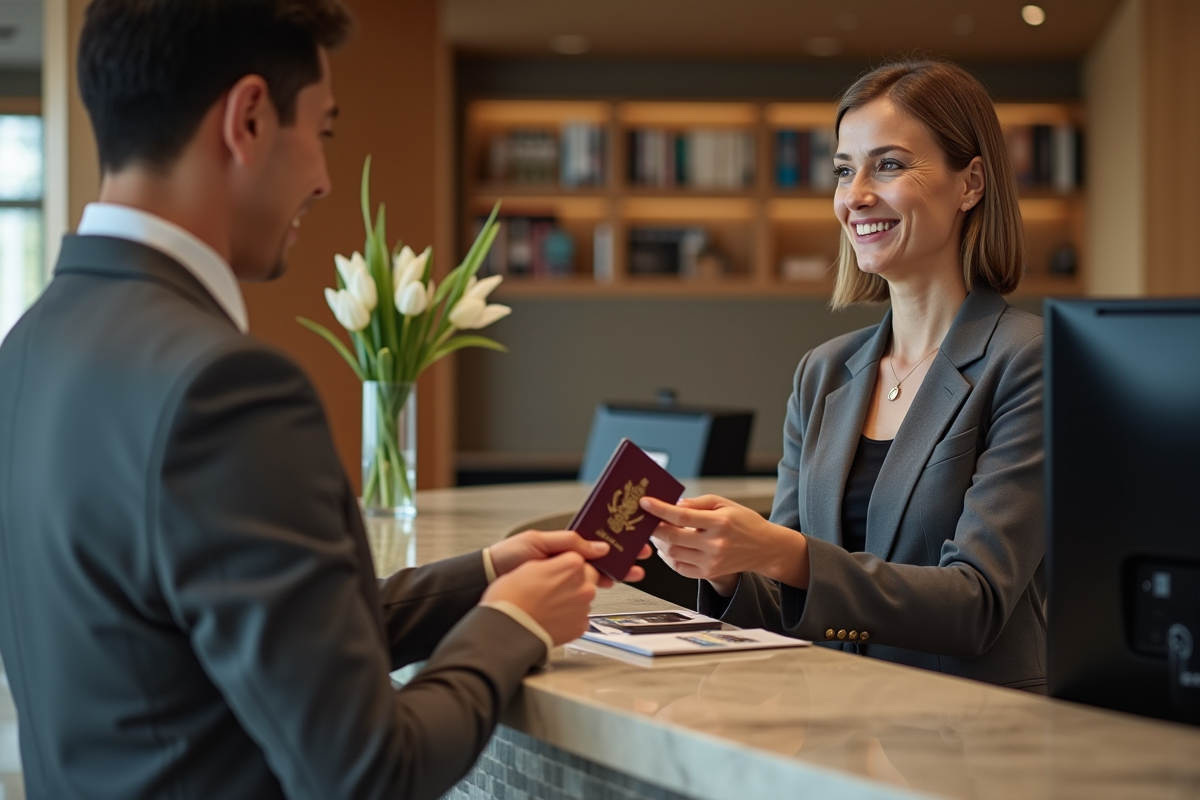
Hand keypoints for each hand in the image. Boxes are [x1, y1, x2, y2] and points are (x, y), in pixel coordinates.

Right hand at [481, 552, 599, 644]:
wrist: (508, 629)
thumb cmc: (511, 598)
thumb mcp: (528, 566)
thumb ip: (552, 562)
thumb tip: (559, 563)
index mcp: (571, 565)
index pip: (579, 558)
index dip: (566, 564)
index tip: (557, 569)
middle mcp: (584, 585)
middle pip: (587, 577)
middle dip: (575, 579)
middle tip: (554, 586)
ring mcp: (583, 608)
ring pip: (584, 598)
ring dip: (572, 598)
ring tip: (549, 604)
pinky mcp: (580, 627)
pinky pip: (579, 617)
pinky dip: (569, 617)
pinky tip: (552, 617)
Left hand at [489, 529, 652, 586]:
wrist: (489, 579)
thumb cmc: (508, 556)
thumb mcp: (538, 541)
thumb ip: (570, 542)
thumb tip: (600, 546)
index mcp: (564, 542)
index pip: (595, 538)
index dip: (616, 537)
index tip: (633, 537)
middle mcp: (568, 557)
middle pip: (603, 555)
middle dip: (625, 554)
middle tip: (644, 554)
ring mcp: (566, 574)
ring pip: (599, 572)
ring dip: (620, 571)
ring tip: (636, 571)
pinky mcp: (562, 592)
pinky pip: (587, 589)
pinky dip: (602, 586)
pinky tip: (615, 584)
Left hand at [641, 494, 810, 591]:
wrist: (764, 548)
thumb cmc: (744, 522)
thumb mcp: (724, 503)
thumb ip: (697, 502)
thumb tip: (674, 505)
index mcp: (720, 522)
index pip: (682, 517)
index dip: (660, 510)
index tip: (645, 503)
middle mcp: (715, 544)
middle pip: (673, 537)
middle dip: (654, 527)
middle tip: (648, 519)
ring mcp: (712, 562)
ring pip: (673, 554)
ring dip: (661, 542)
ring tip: (660, 532)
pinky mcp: (709, 574)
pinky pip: (680, 567)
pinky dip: (669, 557)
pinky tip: (670, 546)